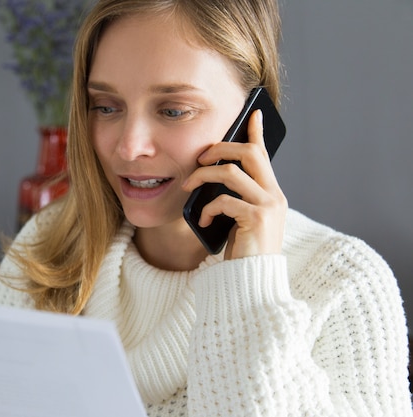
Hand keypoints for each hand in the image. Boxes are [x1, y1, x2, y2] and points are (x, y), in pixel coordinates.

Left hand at [182, 110, 286, 259]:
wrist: (253, 282)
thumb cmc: (244, 251)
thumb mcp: (240, 219)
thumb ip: (235, 198)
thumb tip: (211, 176)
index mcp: (271, 193)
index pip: (264, 155)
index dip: (256, 132)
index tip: (250, 114)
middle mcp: (274, 196)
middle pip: (249, 154)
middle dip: (221, 149)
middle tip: (200, 157)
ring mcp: (268, 206)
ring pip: (231, 173)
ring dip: (203, 176)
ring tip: (188, 186)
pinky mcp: (257, 219)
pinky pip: (225, 201)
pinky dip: (209, 207)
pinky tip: (204, 219)